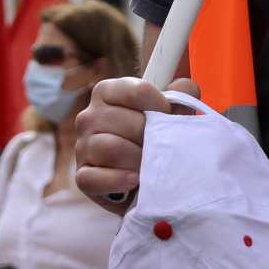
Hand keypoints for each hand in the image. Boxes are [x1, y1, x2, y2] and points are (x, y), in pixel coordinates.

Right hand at [75, 76, 195, 214]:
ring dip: (137, 160)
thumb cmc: (152, 141)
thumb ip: (179, 99)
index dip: (161, 106)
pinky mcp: (82, 176)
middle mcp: (89, 116)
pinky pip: (94, 177)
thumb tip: (185, 87)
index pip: (137, 90)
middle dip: (150, 138)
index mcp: (107, 92)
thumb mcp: (168, 116)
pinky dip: (118, 180)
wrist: (142, 181)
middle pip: (126, 122)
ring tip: (149, 166)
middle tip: (161, 149)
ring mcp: (82, 146)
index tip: (170, 118)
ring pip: (110, 148)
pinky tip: (134, 180)